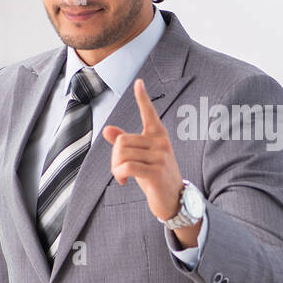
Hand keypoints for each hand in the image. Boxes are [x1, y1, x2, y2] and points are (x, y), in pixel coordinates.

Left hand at [101, 78, 185, 222]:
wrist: (174, 200)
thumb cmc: (155, 176)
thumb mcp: (140, 158)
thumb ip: (125, 144)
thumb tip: (107, 129)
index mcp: (158, 136)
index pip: (149, 113)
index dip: (143, 98)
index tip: (139, 82)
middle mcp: (161, 143)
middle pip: (122, 140)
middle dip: (114, 157)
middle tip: (119, 169)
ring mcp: (160, 158)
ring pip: (123, 154)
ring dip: (116, 168)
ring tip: (122, 176)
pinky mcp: (156, 173)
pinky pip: (127, 166)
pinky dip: (119, 174)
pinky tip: (124, 181)